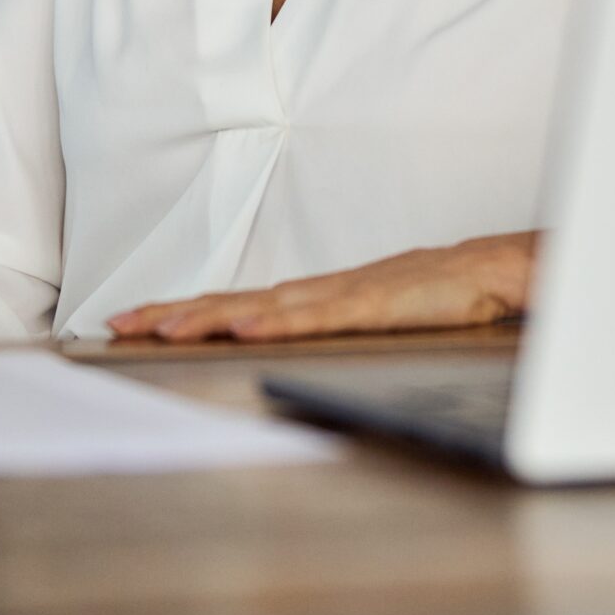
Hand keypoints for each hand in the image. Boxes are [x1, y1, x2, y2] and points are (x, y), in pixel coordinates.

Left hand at [105, 232, 537, 343]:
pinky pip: (316, 315)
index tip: (139, 319)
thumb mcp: (379, 318)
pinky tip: (242, 327)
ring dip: (208, 315)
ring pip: (263, 306)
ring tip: (160, 328)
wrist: (497, 270)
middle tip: (117, 324)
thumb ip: (340, 328)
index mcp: (319, 295)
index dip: (188, 309)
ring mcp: (344, 294)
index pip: (240, 302)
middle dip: (173, 311)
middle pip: (235, 299)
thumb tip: (294, 344)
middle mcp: (321, 289)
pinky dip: (276, 320)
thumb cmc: (444, 294)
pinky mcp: (372, 304)